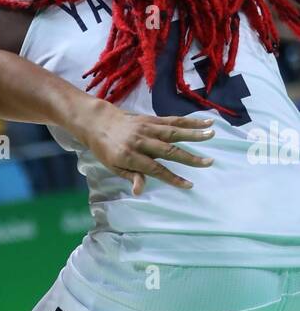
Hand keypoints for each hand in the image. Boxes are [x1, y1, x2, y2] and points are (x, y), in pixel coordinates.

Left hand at [78, 103, 214, 194]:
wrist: (98, 122)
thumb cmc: (105, 149)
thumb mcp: (113, 167)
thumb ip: (131, 176)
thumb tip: (140, 191)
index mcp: (130, 156)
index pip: (155, 169)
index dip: (172, 178)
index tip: (189, 185)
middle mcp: (141, 141)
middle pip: (169, 150)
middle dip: (190, 158)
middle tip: (209, 162)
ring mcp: (147, 128)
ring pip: (174, 131)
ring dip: (194, 133)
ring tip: (212, 134)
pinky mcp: (151, 119)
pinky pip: (172, 120)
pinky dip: (189, 121)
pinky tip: (203, 122)